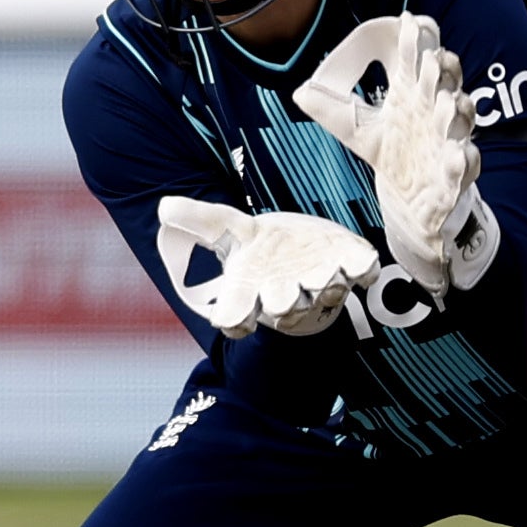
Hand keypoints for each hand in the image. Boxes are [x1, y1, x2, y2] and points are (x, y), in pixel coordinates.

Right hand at [156, 196, 377, 338]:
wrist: (305, 249)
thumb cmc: (264, 249)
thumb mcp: (228, 229)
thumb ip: (198, 219)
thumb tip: (164, 206)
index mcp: (252, 290)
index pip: (237, 315)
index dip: (234, 320)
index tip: (227, 319)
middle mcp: (288, 293)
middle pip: (284, 308)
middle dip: (283, 304)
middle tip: (281, 298)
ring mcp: (323, 281)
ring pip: (324, 293)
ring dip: (323, 285)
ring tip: (323, 275)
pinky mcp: (351, 265)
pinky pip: (361, 273)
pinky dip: (363, 269)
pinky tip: (362, 263)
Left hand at [294, 13, 492, 296]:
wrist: (413, 199)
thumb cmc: (393, 152)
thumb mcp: (356, 129)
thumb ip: (330, 109)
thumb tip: (300, 92)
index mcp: (413, 93)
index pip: (416, 58)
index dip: (415, 41)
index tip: (408, 21)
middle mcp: (435, 110)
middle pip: (444, 81)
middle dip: (440, 69)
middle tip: (432, 59)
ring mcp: (450, 139)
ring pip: (460, 118)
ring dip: (454, 110)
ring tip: (444, 103)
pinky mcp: (456, 173)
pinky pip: (466, 164)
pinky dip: (464, 161)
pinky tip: (457, 156)